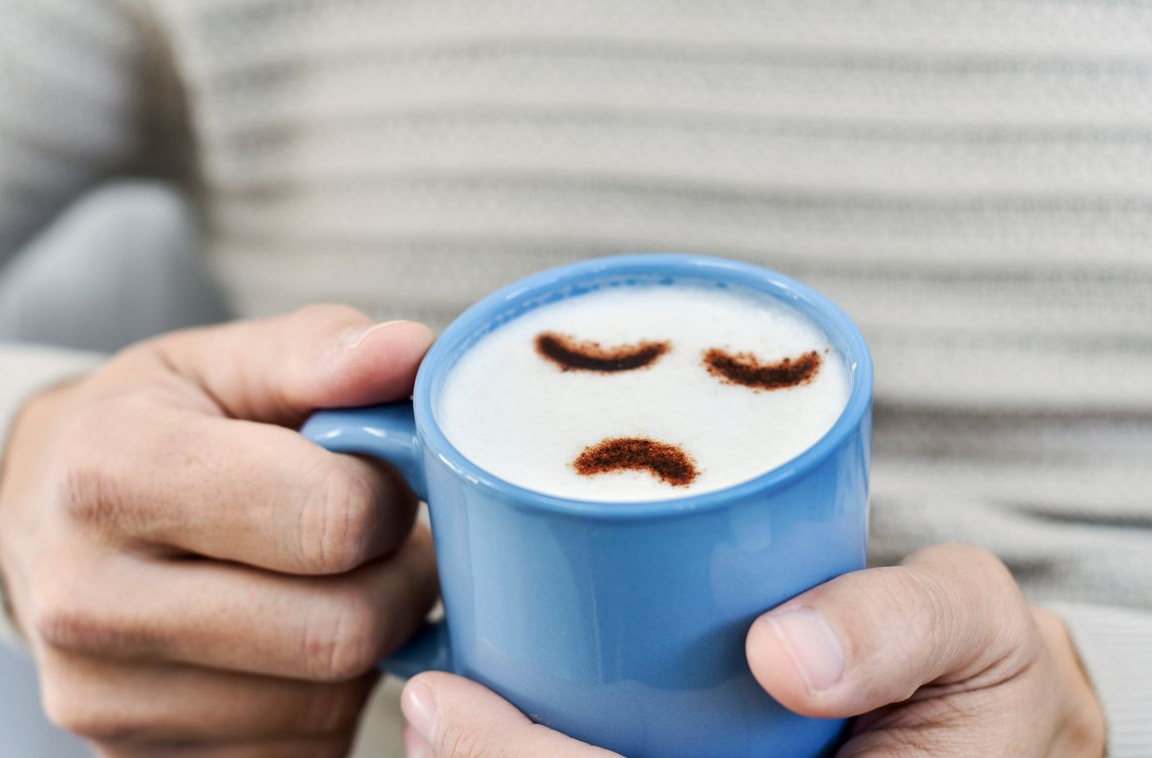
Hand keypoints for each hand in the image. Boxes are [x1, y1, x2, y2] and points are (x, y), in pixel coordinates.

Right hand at [0, 305, 439, 756]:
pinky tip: (292, 642)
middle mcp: (89, 602)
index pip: (326, 520)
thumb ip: (318, 352)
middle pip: (338, 633)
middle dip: (396, 582)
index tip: (376, 479)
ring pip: (328, 705)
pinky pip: (299, 755)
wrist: (37, 518)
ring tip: (331, 584)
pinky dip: (323, 703)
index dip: (386, 498)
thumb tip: (411, 356)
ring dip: (366, 646)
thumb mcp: (217, 362)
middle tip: (381, 542)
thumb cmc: (146, 429)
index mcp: (111, 474)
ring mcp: (104, 701)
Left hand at [400, 544, 1104, 756]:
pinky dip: (549, 744)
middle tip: (428, 707)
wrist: (1012, 740)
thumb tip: (785, 651)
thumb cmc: (986, 689)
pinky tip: (498, 721)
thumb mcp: (973, 631)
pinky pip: (618, 752)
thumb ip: (900, 628)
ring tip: (445, 712)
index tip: (443, 704)